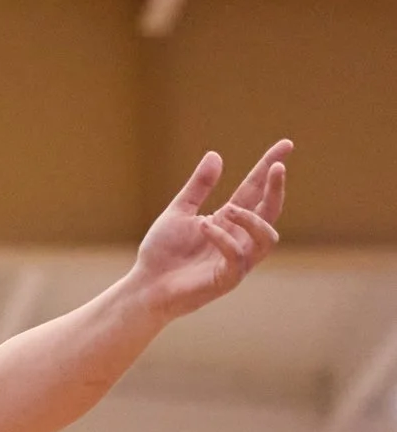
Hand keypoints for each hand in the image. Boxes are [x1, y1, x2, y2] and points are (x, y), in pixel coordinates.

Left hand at [130, 140, 289, 321]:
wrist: (145, 286)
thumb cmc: (162, 252)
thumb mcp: (179, 211)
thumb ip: (198, 187)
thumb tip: (215, 155)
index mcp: (228, 220)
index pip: (255, 190)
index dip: (269, 167)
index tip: (286, 145)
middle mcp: (238, 238)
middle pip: (269, 211)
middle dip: (276, 189)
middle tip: (277, 168)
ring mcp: (236, 261)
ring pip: (267, 238)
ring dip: (251, 219)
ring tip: (227, 209)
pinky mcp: (227, 280)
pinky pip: (238, 258)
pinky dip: (224, 239)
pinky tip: (204, 227)